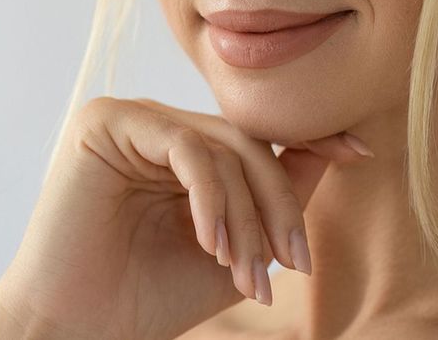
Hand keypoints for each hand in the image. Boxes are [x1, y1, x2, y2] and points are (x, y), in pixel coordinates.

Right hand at [0, 96, 373, 339]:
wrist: (76, 328)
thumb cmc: (147, 297)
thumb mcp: (235, 251)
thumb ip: (276, 200)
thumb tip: (335, 148)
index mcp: (183, 150)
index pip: (254, 136)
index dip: (311, 140)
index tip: (361, 151)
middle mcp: (157, 126)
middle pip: (246, 144)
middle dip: (277, 206)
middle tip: (290, 264)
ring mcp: (130, 118)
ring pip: (221, 147)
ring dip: (245, 215)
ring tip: (243, 273)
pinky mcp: (105, 122)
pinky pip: (185, 146)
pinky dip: (210, 196)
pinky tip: (210, 242)